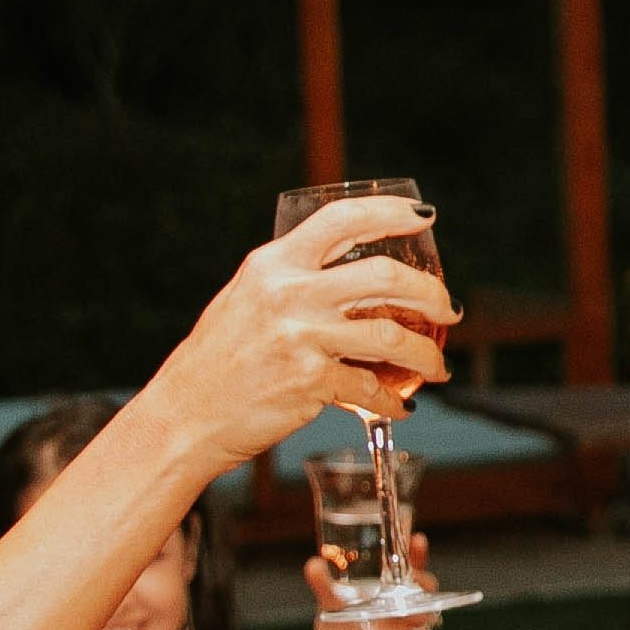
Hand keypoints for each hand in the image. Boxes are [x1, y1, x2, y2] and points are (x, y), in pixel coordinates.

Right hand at [146, 192, 455, 464]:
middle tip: (447, 309)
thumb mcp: (244, 300)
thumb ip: (290, 283)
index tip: (424, 217)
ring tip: (437, 365)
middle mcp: (288, 293)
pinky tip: (400, 405)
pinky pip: (372, 387)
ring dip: (427, 354)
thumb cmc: (213, 363)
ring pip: (391, 334)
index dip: (390, 213)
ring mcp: (301, 337)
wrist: (183, 417)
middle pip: (385, 275)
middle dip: (431, 293)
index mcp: (272, 264)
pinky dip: (393, 401)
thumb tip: (343, 276)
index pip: (341, 219)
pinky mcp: (310, 382)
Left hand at [306, 534, 439, 629]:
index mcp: (389, 587)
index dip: (416, 552)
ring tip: (375, 620)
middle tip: (407, 581)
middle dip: (422, 580)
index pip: (408, 564)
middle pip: (427, 586)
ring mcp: (412, 627)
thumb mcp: (329, 606)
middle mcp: (405, 604)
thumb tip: (313, 563)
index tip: (416, 538)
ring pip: (423, 613)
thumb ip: (324, 585)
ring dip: (402, 614)